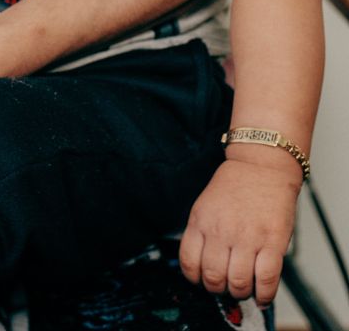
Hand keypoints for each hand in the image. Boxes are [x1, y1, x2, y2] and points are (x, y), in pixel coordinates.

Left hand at [179, 157, 300, 304]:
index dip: (195, 279)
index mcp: (200, 221)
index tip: (202, 281)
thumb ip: (202, 232)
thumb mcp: (206, 205)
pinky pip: (266, 280)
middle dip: (219, 290)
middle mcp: (221, 231)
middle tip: (226, 286)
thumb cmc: (235, 186)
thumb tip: (202, 266)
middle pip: (213, 278)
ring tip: (244, 288)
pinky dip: (264, 295)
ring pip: (238, 283)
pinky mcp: (272, 242)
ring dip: (241, 293)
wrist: (262, 165)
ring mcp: (247, 237)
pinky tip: (262, 296)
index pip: (189, 263)